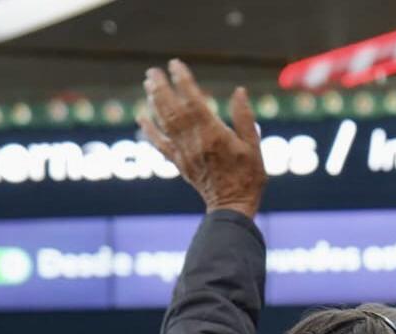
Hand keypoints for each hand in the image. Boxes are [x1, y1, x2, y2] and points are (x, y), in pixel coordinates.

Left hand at [139, 59, 265, 216]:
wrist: (233, 207)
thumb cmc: (249, 177)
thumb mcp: (254, 146)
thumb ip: (245, 118)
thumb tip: (239, 91)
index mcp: (214, 134)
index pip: (193, 101)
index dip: (183, 81)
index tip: (175, 64)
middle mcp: (195, 142)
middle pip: (172, 109)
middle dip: (161, 88)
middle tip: (153, 71)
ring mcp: (184, 153)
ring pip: (164, 123)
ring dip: (154, 102)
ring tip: (148, 84)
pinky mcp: (179, 164)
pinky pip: (160, 145)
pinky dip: (149, 130)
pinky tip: (142, 118)